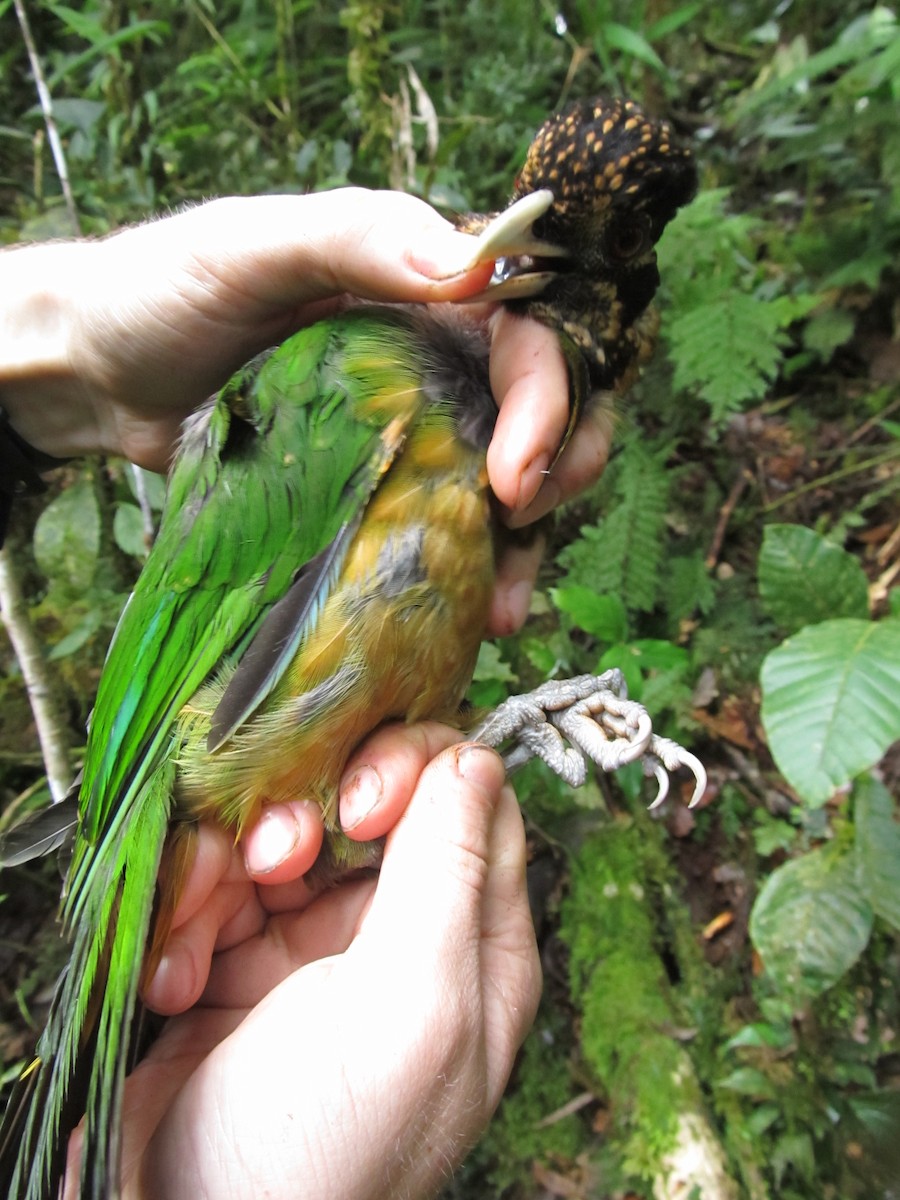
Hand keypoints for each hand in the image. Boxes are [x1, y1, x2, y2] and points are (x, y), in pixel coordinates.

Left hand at [0, 189, 610, 630]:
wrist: (99, 374)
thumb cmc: (164, 291)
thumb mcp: (253, 245)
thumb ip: (357, 237)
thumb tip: (472, 268)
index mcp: (425, 287)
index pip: (529, 333)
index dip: (549, 400)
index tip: (516, 474)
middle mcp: (434, 359)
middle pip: (544, 408)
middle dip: (561, 466)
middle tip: (524, 520)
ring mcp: (409, 432)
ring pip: (508, 482)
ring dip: (525, 545)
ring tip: (500, 608)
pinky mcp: (376, 493)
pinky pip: (445, 531)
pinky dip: (468, 574)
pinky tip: (468, 615)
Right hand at [98, 727, 539, 1199]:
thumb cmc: (320, 1147)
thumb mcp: (412, 1005)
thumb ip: (449, 872)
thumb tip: (476, 757)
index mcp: (474, 949)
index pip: (473, 803)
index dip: (417, 776)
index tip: (365, 803)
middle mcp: (404, 941)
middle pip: (372, 808)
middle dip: (312, 821)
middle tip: (282, 858)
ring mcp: (319, 954)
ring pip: (282, 842)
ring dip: (232, 874)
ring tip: (207, 937)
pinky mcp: (241, 969)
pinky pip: (218, 892)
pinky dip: (189, 921)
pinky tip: (176, 981)